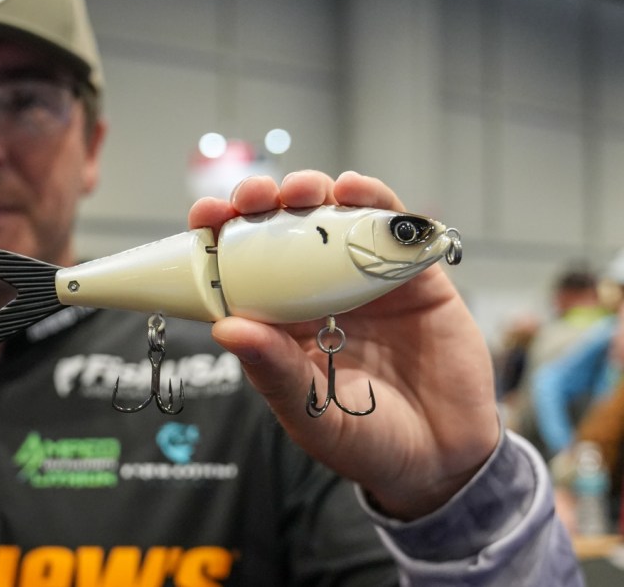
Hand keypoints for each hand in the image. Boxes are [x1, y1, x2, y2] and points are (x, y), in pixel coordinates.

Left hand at [189, 170, 498, 519]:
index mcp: (280, 322)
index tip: (206, 216)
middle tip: (254, 196)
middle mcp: (317, 292)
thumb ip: (273, 371)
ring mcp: (365, 278)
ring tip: (303, 191)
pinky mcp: (413, 275)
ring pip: (333, 217)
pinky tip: (354, 190)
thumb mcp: (310, 414)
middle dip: (263, 202)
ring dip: (313, 192)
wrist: (442, 459)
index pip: (240, 267)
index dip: (220, 236)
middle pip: (281, 230)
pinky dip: (374, 201)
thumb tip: (225, 329)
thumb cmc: (365, 441)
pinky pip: (393, 227)